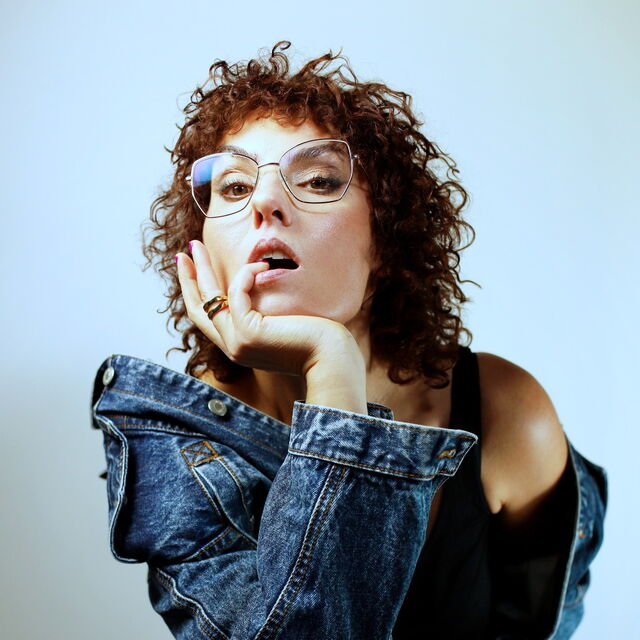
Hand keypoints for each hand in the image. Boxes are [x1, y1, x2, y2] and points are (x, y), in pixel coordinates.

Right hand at [175, 240, 363, 380]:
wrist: (332, 360)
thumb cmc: (318, 340)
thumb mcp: (284, 324)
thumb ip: (265, 313)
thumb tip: (260, 285)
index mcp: (241, 346)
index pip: (209, 318)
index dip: (196, 293)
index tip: (192, 268)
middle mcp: (233, 347)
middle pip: (200, 308)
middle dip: (189, 278)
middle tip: (184, 252)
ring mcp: (237, 343)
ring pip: (209, 299)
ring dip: (202, 268)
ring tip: (199, 245)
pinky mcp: (248, 334)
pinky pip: (235, 293)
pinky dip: (245, 274)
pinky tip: (261, 265)